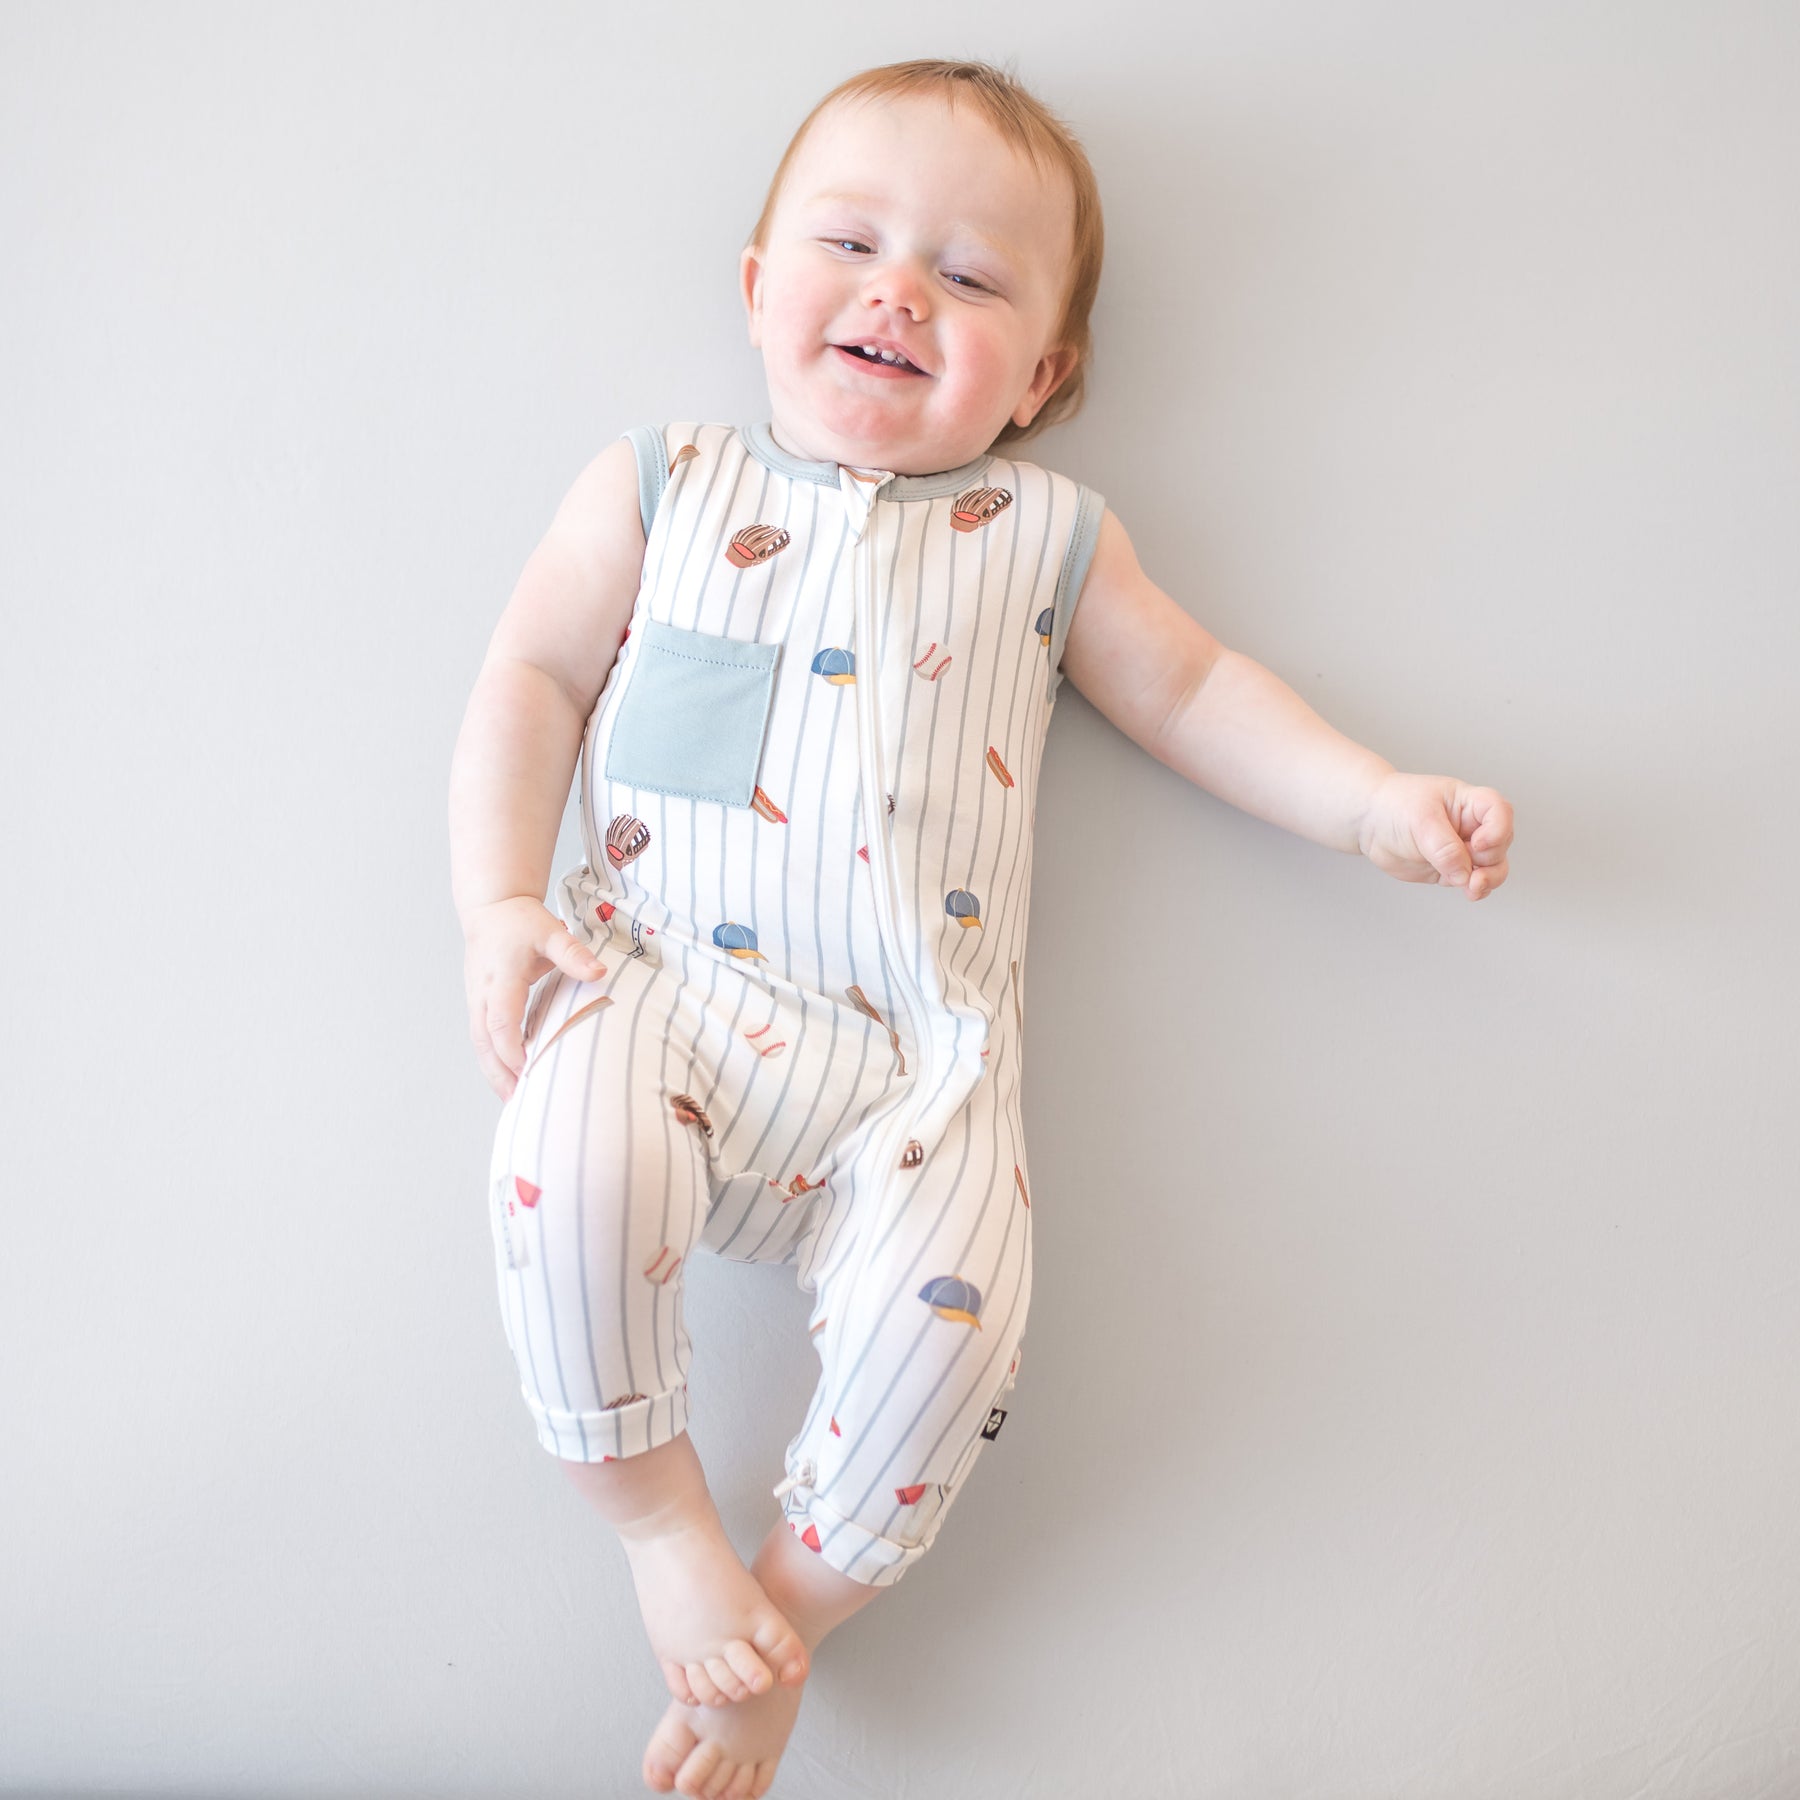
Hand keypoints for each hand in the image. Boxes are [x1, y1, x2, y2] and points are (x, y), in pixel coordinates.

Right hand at [462, 896, 606, 1100]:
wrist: (491, 909)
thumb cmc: (520, 922)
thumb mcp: (550, 932)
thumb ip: (573, 954)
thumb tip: (599, 971)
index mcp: (499, 979)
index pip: (501, 1021)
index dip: (512, 1048)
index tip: (529, 1070)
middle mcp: (482, 994)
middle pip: (484, 1042)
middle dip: (500, 1073)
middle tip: (519, 1101)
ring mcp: (476, 1001)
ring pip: (480, 1045)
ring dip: (494, 1073)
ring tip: (513, 1100)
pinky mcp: (478, 1005)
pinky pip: (482, 1039)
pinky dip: (493, 1061)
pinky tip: (508, 1080)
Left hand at [1356, 773, 1513, 900]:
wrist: (1369, 822)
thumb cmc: (1394, 807)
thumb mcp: (1419, 821)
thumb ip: (1444, 848)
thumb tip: (1465, 875)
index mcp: (1468, 803)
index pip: (1499, 811)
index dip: (1497, 829)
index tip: (1478, 844)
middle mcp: (1471, 825)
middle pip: (1500, 844)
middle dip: (1489, 859)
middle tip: (1467, 865)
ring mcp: (1463, 848)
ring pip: (1493, 866)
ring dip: (1489, 879)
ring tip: (1473, 887)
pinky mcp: (1452, 869)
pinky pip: (1475, 881)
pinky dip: (1477, 889)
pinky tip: (1471, 892)